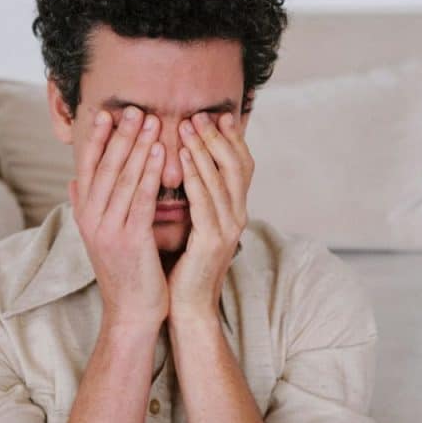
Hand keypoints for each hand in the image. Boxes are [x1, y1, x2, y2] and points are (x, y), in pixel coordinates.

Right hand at [70, 106, 167, 331]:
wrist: (132, 313)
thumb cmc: (124, 273)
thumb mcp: (100, 237)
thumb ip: (87, 207)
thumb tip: (74, 180)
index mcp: (84, 215)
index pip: (88, 168)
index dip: (96, 139)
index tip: (106, 112)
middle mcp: (91, 219)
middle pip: (105, 168)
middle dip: (120, 135)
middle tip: (134, 107)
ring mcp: (108, 230)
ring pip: (123, 178)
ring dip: (138, 146)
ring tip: (152, 120)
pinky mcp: (129, 240)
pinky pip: (140, 199)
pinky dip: (149, 173)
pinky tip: (160, 153)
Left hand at [167, 111, 253, 319]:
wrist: (187, 307)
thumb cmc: (184, 266)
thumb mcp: (192, 225)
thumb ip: (194, 199)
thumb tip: (182, 167)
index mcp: (234, 211)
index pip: (240, 166)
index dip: (230, 140)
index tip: (215, 115)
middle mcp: (238, 217)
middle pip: (237, 166)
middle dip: (218, 138)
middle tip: (199, 115)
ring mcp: (228, 230)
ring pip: (221, 180)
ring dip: (204, 151)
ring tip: (188, 127)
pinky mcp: (213, 242)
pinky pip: (205, 204)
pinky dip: (194, 179)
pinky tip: (181, 162)